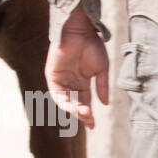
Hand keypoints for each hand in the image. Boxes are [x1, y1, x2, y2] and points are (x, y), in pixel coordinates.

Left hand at [44, 7, 109, 129]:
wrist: (80, 31)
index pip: (85, 102)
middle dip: (82, 114)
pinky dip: (63, 101)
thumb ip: (102, 86)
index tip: (93, 126)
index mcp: (83, 82)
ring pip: (65, 101)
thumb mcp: (101, 69)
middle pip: (75, 104)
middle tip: (89, 120)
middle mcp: (71, 83)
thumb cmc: (92, 46)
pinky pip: (56, 93)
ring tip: (84, 113)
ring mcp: (61, 79)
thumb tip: (104, 104)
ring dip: (74, 109)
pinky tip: (73, 106)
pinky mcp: (52, 75)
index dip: (88, 115)